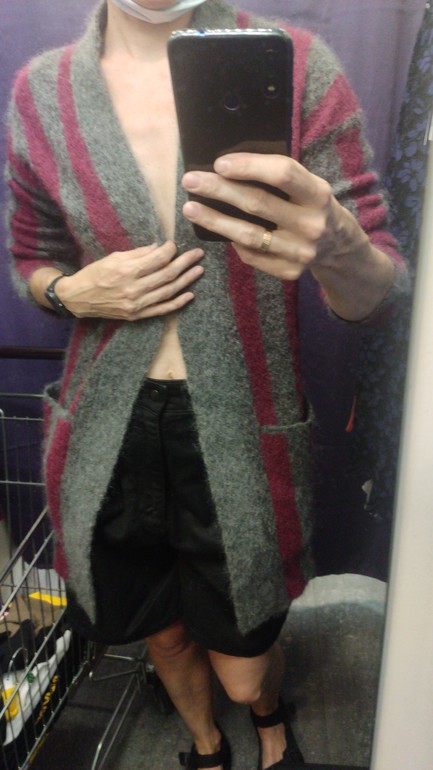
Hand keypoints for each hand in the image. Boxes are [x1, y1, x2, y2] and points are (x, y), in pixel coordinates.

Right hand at [55, 241, 203, 319]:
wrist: (78, 298)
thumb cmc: (95, 274)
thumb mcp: (114, 257)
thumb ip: (138, 254)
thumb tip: (159, 248)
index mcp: (126, 271)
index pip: (157, 259)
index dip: (170, 250)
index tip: (174, 245)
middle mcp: (133, 289)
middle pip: (167, 275)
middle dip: (185, 263)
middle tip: (198, 254)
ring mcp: (136, 305)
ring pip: (168, 291)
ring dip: (186, 280)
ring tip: (198, 270)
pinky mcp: (137, 315)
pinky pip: (162, 309)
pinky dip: (177, 303)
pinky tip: (190, 294)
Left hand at [182, 153, 361, 280]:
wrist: (337, 246)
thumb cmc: (312, 205)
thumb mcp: (308, 185)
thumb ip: (279, 177)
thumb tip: (228, 167)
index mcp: (318, 194)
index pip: (282, 174)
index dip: (249, 167)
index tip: (219, 163)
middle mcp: (311, 225)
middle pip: (257, 204)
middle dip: (219, 190)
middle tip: (191, 181)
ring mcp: (300, 252)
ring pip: (247, 235)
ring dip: (214, 220)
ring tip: (190, 208)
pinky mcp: (289, 272)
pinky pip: (251, 255)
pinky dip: (233, 242)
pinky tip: (219, 230)